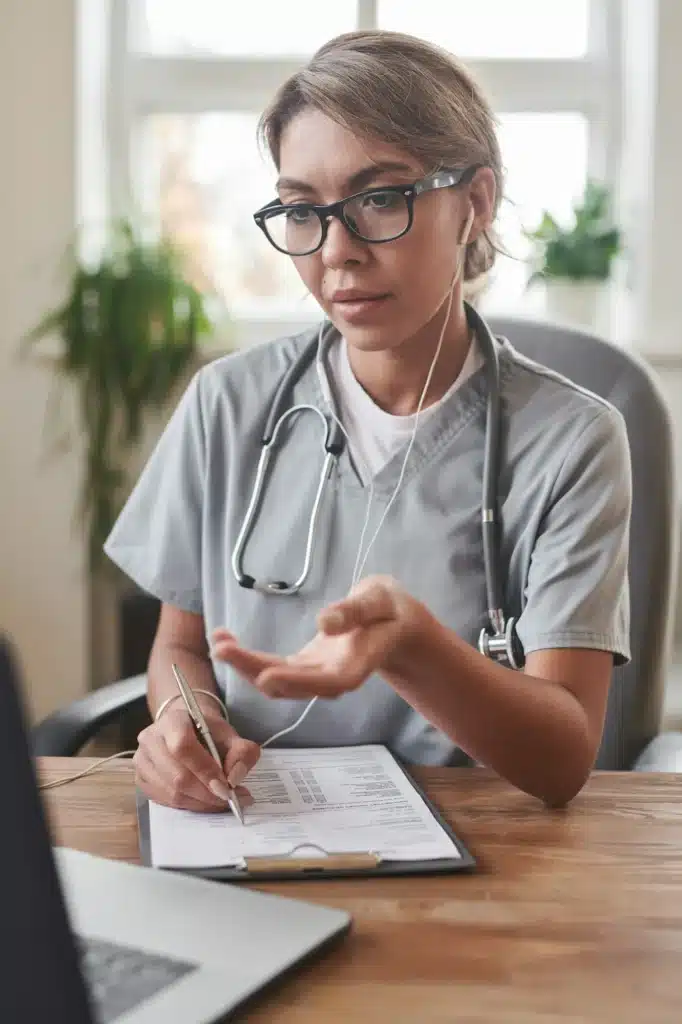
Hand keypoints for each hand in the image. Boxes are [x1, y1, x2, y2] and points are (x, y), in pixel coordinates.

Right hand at [134, 705, 259, 812]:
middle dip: (207, 793)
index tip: (227, 786)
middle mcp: (150, 739)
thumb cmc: (208, 733)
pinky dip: (189, 805)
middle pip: (176, 775)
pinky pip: (165, 801)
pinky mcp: (140, 778)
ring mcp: (142, 760)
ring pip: (171, 793)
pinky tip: (205, 801)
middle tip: (230, 798)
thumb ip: (242, 752)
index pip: (183, 747)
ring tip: (222, 801)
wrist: (187, 730)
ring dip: (201, 803)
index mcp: (172, 720)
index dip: (205, 770)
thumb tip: (235, 778)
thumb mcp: (231, 735)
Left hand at [211, 575, 429, 699]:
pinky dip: (249, 658)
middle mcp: (333, 677)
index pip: (329, 681)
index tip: (266, 676)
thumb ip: (355, 611)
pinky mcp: (304, 668)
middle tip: (222, 649)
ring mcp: (316, 675)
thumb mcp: (380, 600)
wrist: (394, 625)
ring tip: (218, 641)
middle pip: (293, 684)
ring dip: (245, 665)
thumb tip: (324, 623)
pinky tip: (225, 640)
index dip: (297, 683)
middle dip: (255, 669)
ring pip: (278, 681)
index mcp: (358, 664)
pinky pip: (274, 669)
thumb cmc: (390, 609)